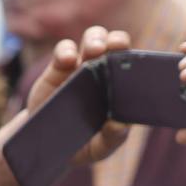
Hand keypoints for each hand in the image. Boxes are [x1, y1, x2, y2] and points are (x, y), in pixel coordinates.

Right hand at [25, 26, 132, 165]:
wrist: (49, 144)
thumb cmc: (83, 144)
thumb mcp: (100, 146)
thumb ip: (112, 138)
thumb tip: (120, 125)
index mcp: (121, 88)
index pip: (133, 66)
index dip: (137, 58)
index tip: (136, 60)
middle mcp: (104, 73)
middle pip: (114, 45)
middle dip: (117, 41)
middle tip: (115, 46)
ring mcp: (81, 67)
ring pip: (92, 39)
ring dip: (95, 39)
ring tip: (94, 50)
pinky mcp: (58, 68)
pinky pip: (64, 50)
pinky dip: (66, 50)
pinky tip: (68, 60)